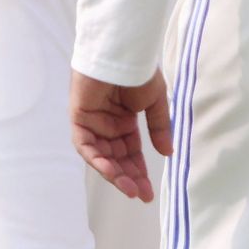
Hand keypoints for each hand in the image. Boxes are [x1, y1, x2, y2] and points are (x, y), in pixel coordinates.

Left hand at [69, 70, 171, 202]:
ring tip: (129, 188)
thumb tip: (168, 153)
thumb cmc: (139, 72)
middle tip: (141, 195)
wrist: (122, 53)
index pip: (132, 153)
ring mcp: (93, 124)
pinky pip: (86, 145)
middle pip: (117, 159)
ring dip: (114, 174)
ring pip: (102, 157)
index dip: (140, 172)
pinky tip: (111, 171)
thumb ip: (159, 127)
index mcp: (126, 122)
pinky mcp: (80, 119)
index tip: (149, 192)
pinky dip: (97, 159)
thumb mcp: (155, 102)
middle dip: (129, 178)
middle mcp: (108, 126)